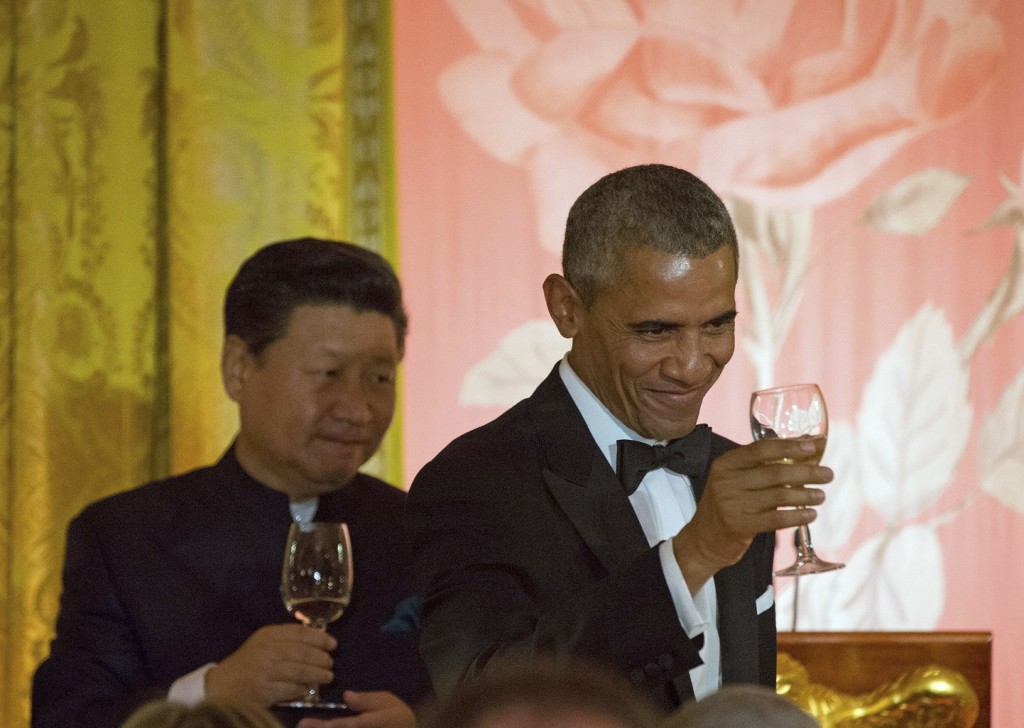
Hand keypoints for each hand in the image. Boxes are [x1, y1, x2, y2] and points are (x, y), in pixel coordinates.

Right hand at [205, 623, 335, 705]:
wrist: (220, 687)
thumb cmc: (247, 663)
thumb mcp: (263, 643)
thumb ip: (286, 639)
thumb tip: (318, 640)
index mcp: (267, 635)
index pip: (299, 632)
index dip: (319, 637)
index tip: (332, 644)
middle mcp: (266, 650)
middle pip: (301, 652)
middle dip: (320, 658)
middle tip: (331, 662)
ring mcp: (264, 671)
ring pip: (298, 671)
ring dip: (316, 674)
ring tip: (328, 677)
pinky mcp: (263, 690)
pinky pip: (289, 689)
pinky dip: (302, 690)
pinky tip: (308, 690)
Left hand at [296, 691, 415, 727]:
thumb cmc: (397, 717)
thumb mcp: (388, 702)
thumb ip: (368, 700)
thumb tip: (347, 695)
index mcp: (368, 724)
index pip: (344, 726)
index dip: (324, 727)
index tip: (304, 723)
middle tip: (300, 725)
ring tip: (304, 726)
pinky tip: (317, 727)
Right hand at [674, 437, 832, 591]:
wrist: (704, 538)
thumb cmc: (727, 503)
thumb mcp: (735, 479)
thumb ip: (762, 464)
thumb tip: (803, 445)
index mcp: (726, 464)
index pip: (761, 449)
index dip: (789, 446)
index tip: (813, 446)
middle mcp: (727, 481)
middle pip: (774, 473)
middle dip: (806, 473)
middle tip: (827, 474)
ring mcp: (733, 504)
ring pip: (778, 496)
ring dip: (805, 495)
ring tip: (821, 495)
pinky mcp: (740, 525)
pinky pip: (776, 519)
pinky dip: (797, 516)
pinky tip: (810, 514)